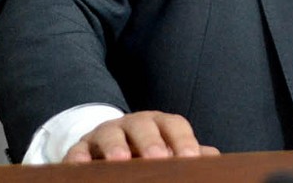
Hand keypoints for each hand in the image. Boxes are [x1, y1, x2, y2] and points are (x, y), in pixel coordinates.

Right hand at [62, 110, 220, 162]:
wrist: (106, 146)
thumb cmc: (147, 151)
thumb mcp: (169, 149)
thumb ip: (190, 153)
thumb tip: (214, 159)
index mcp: (159, 124)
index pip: (174, 125)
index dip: (183, 140)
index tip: (191, 158)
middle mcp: (132, 125)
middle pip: (142, 125)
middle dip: (150, 141)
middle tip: (158, 159)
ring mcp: (105, 134)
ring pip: (110, 135)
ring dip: (115, 147)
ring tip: (120, 161)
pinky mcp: (80, 148)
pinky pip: (78, 151)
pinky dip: (79, 158)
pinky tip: (82, 167)